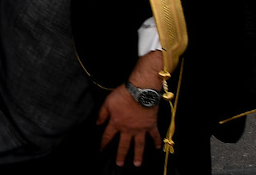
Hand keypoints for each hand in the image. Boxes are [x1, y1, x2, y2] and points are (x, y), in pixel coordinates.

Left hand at [97, 50, 164, 166]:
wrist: (140, 90)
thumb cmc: (123, 94)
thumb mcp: (108, 102)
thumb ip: (102, 114)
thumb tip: (97, 124)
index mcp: (116, 123)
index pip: (107, 136)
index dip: (103, 144)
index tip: (100, 151)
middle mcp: (128, 129)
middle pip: (123, 144)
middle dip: (121, 155)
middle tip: (119, 164)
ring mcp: (140, 128)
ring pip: (139, 145)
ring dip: (138, 155)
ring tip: (137, 164)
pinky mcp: (151, 125)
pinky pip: (154, 135)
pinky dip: (157, 141)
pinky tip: (158, 148)